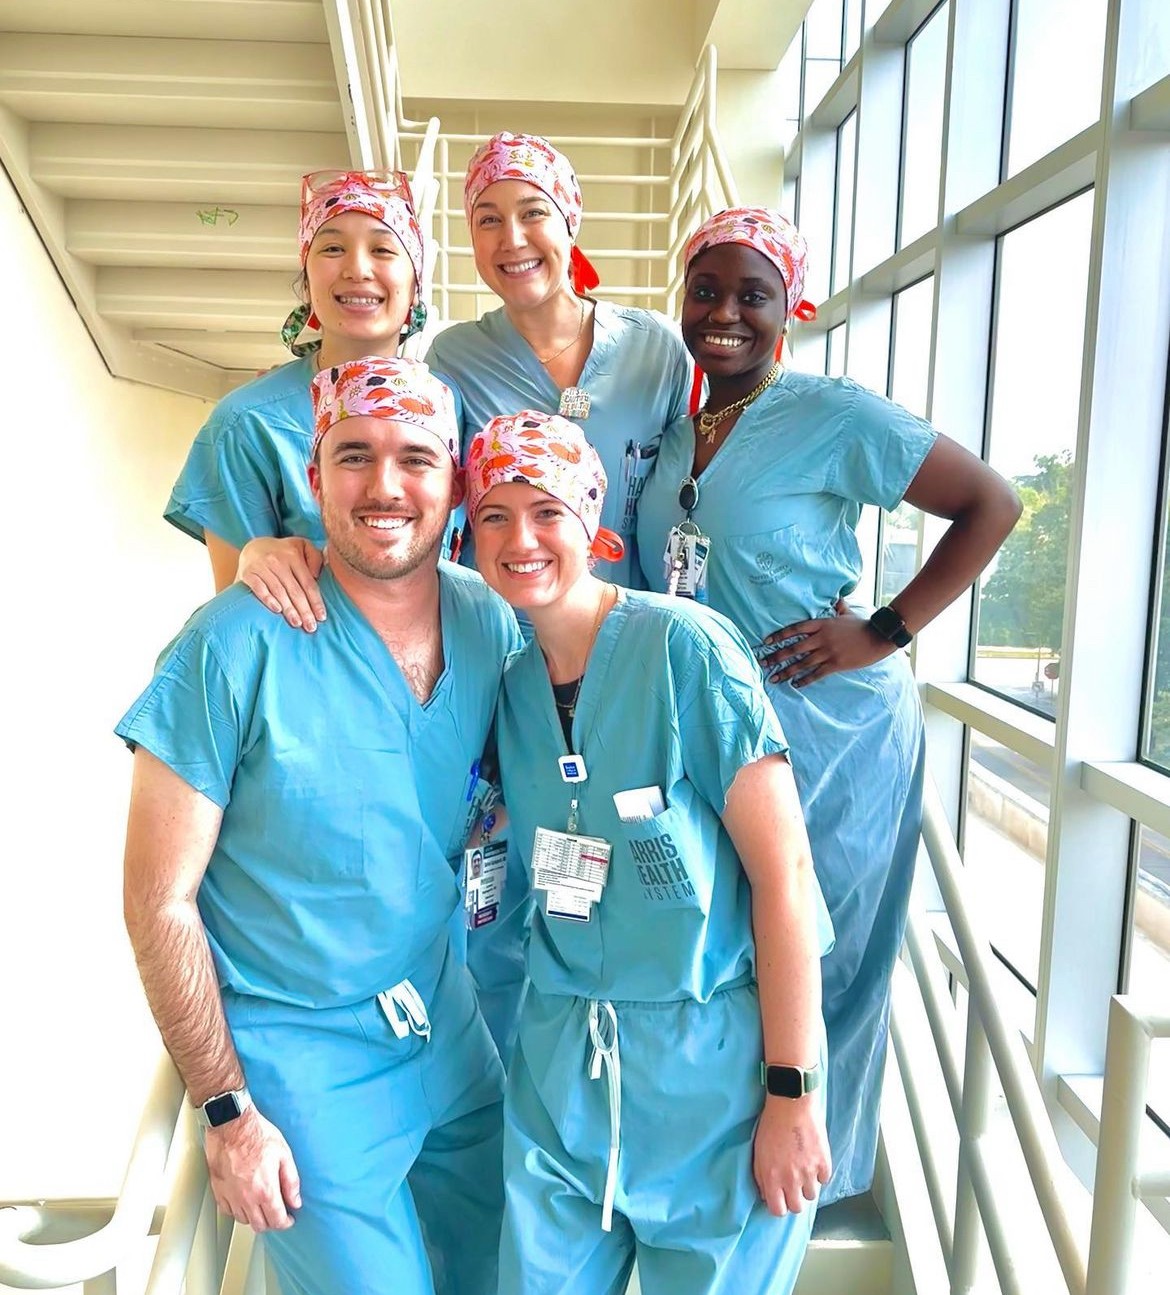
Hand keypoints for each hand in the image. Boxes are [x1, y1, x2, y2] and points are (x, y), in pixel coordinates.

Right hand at [204, 1107, 300, 1231]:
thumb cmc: (256, 1134)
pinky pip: (228, 1211)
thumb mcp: (284, 1154)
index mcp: (265, 1190)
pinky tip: (244, 1200)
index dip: (286, 1222)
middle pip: (259, 1225)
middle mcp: (247, 1198)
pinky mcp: (219, 1190)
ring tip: (261, 1205)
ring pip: (243, 1220)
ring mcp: (230, 1196)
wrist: (231, 1124)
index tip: (289, 1218)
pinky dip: (237, 1210)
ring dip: (254, 1217)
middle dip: (271, 1222)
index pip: (277, 1220)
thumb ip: (291, 1181)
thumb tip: (295, 1201)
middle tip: (277, 1212)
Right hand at [238, 537, 325, 631]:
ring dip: (289, 609)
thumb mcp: (302, 546)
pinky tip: (277, 610)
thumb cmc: (283, 552)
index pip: (308, 583)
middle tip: (311, 627)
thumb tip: (317, 575)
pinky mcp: (248, 572)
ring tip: (297, 623)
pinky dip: (268, 599)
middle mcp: (278, 560)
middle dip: (304, 610)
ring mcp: (262, 566)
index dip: (316, 601)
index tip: (321, 617)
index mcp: (294, 555)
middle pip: (295, 590)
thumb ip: (315, 557)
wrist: (253, 547)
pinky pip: (259, 588)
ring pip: (279, 591)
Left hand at [753, 1096, 830, 1215]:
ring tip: (803, 1170)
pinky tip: (813, 1161)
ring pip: (812, 1195)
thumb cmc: (771, 1125)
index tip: (779, 1198)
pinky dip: (819, 1174)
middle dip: (794, 1198)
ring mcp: (810, 1172)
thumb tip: (766, 1194)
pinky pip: (824, 1179)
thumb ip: (761, 1177)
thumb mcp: (758, 1153)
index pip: (777, 1210)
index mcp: (772, 1178)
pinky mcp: (824, 1162)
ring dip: (807, 1186)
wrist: (791, 1104)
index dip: (778, 1206)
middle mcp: (792, 1179)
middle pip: (797, 1208)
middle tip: (792, 1185)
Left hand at [758, 599, 895, 686]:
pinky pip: (816, 674)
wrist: (878, 637)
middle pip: (793, 648)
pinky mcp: (836, 664)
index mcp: (822, 624)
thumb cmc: (862, 624)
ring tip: (773, 678)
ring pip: (802, 664)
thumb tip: (836, 597)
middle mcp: (822, 638)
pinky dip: (805, 680)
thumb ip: (838, 606)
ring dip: (786, 672)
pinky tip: (795, 685)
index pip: (795, 629)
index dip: (780, 635)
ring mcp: (828, 652)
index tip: (767, 641)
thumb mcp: (847, 613)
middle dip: (776, 656)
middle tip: (763, 663)